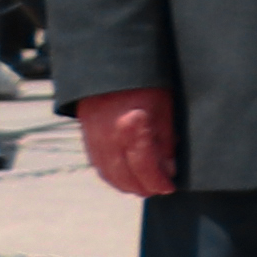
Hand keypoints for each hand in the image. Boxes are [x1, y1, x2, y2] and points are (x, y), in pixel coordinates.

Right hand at [78, 83, 180, 199]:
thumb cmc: (143, 84)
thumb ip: (165, 140)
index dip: (159, 181)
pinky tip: (126, 177)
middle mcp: (109, 138)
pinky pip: (99, 166)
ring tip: (146, 186)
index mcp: (131, 128)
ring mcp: (94, 140)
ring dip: (128, 185)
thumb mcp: (164, 107)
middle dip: (145, 187)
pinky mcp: (87, 139)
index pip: (145, 167)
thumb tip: (169, 170)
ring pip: (110, 175)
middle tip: (160, 188)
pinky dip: (113, 176)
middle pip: (126, 177)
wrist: (108, 68)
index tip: (170, 187)